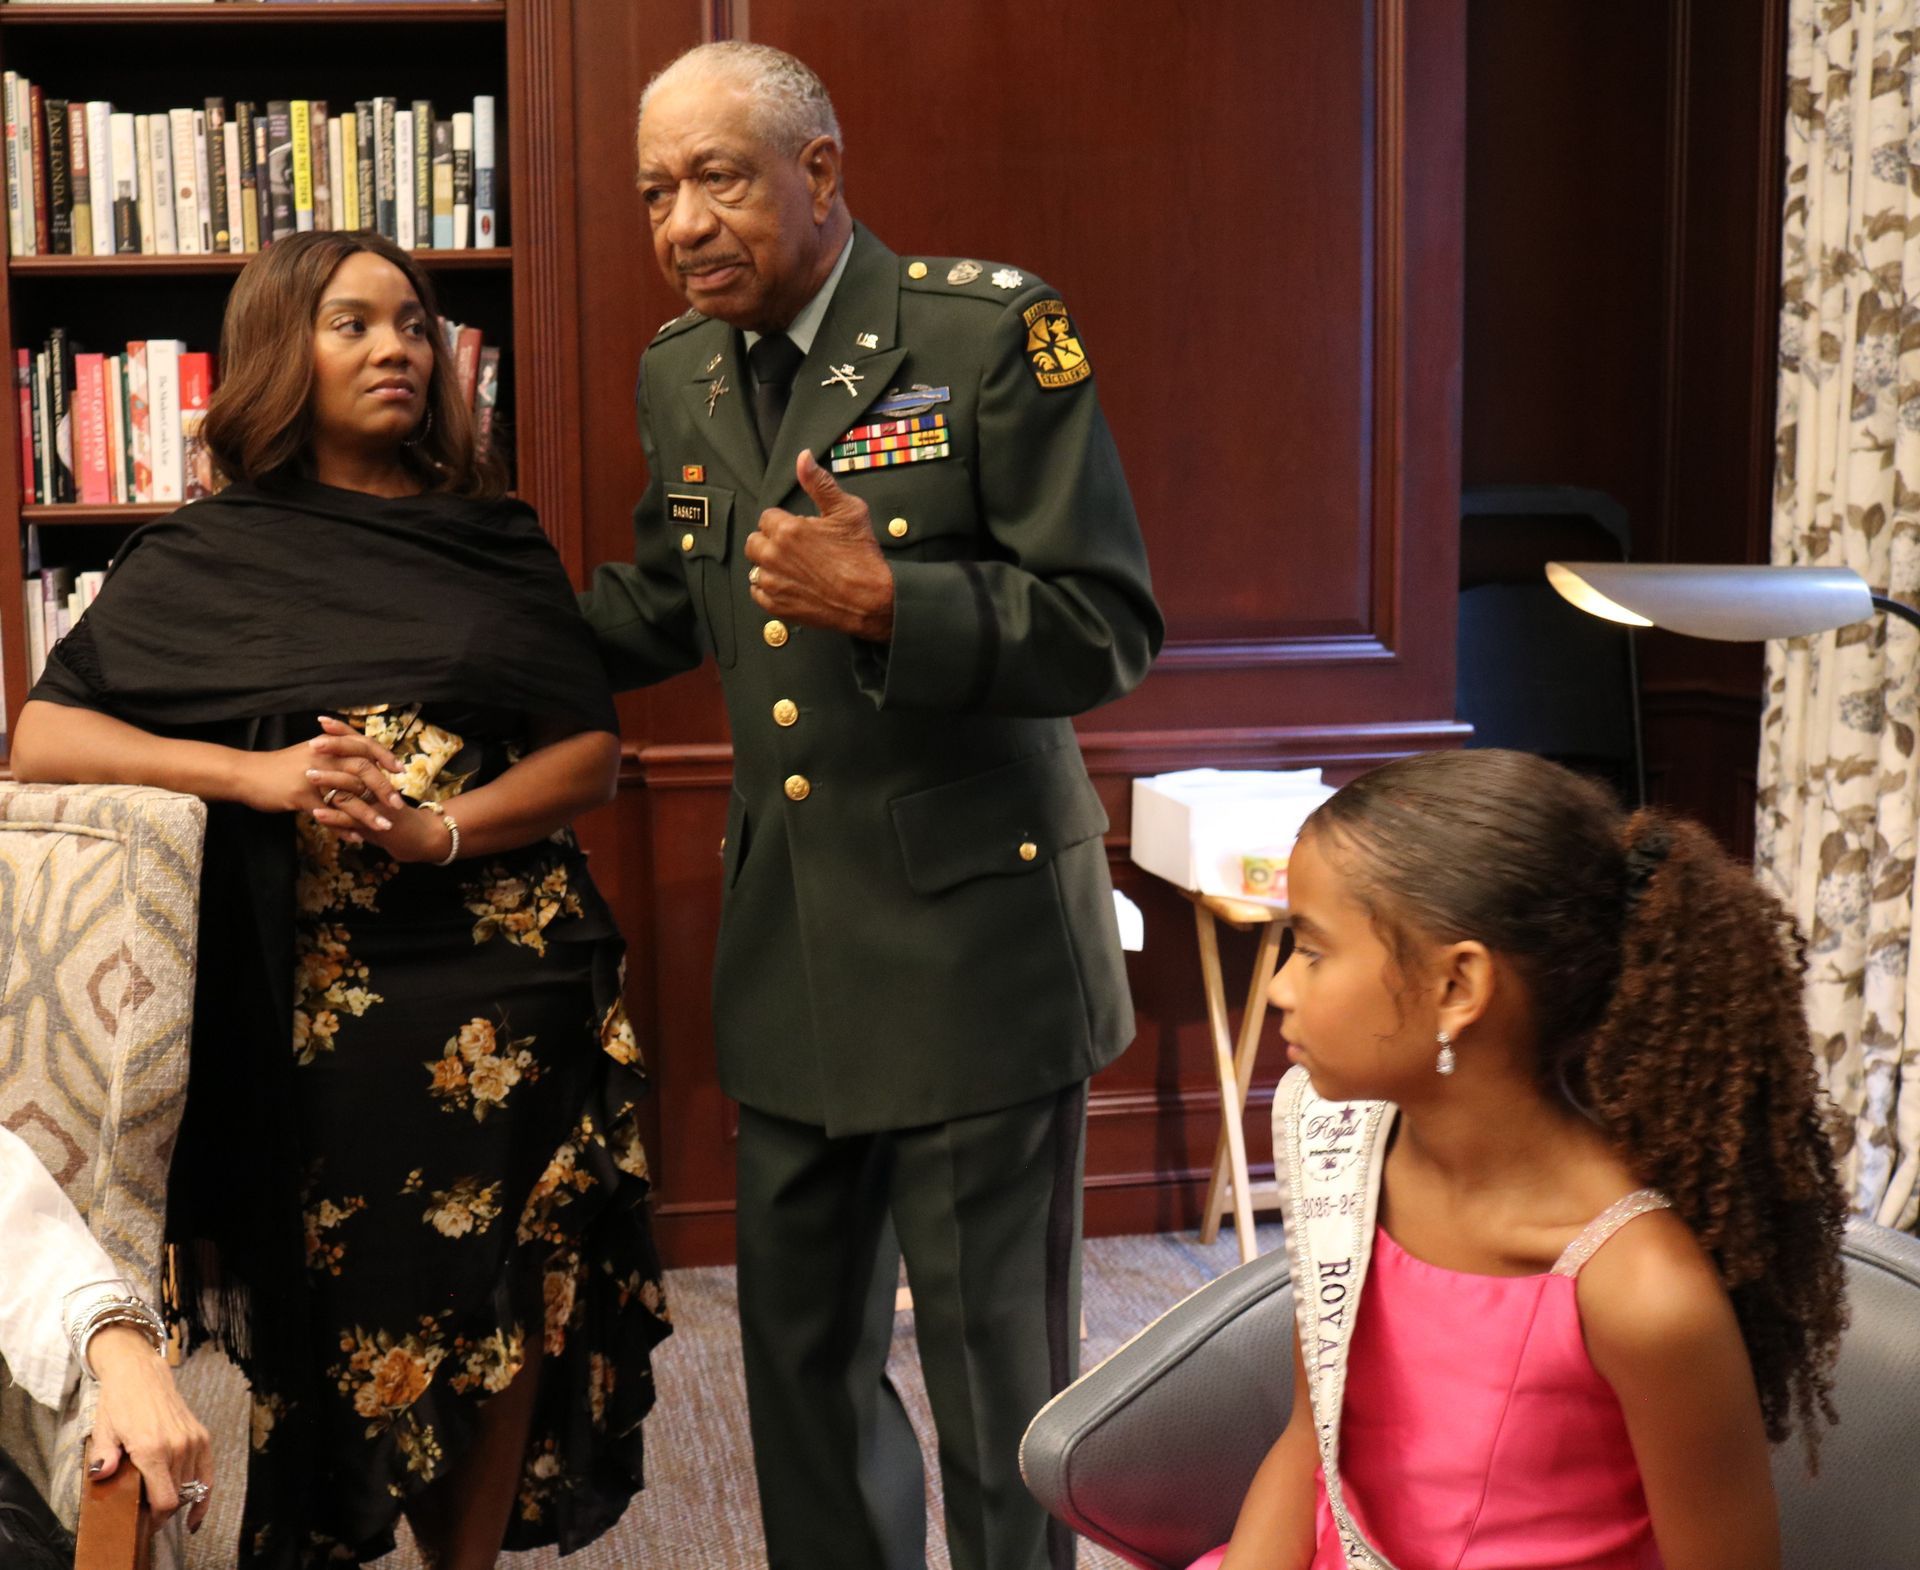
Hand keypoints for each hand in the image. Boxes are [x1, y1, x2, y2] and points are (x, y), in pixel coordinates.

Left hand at [86, 1324, 213, 1533]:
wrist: (141, 1374)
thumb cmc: (119, 1402)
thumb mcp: (104, 1431)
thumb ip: (105, 1456)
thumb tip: (101, 1475)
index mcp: (153, 1449)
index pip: (165, 1500)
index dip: (156, 1519)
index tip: (145, 1524)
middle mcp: (178, 1447)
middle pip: (177, 1496)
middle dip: (162, 1510)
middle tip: (146, 1512)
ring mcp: (192, 1441)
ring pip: (191, 1486)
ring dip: (178, 1499)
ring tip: (161, 1503)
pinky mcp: (201, 1436)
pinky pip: (207, 1473)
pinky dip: (204, 1494)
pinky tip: (196, 1514)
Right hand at [230, 716, 404, 819]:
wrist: (246, 773)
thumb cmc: (278, 766)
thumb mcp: (308, 753)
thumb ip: (333, 754)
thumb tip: (358, 760)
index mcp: (327, 745)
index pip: (364, 746)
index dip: (384, 757)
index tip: (400, 770)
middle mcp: (323, 757)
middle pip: (363, 769)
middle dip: (383, 788)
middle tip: (397, 805)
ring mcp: (312, 777)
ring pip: (348, 795)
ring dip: (369, 813)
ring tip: (385, 826)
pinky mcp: (300, 796)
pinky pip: (328, 814)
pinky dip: (344, 828)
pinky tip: (356, 838)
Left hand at [743, 450, 895, 640]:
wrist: (871, 601)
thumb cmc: (862, 557)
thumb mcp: (848, 511)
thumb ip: (819, 483)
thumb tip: (803, 457)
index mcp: (787, 529)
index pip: (767, 517)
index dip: (785, 522)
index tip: (802, 532)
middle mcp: (774, 555)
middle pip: (755, 542)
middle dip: (772, 542)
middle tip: (798, 550)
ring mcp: (773, 582)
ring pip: (755, 567)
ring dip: (771, 566)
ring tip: (797, 569)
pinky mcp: (775, 605)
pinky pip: (758, 592)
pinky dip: (770, 589)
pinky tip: (793, 585)